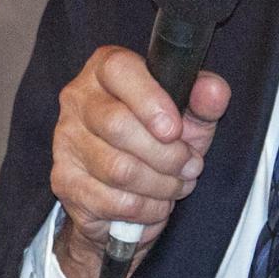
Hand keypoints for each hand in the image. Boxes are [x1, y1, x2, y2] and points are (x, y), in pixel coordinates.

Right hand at [50, 46, 230, 277]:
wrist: (130, 191)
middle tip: (191, 166)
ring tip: (179, 185)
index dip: (150, 100)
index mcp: (106, 69)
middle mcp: (78, 99)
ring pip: (118, 169)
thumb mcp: (191, 116)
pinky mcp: (65, 181)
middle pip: (118, 125)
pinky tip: (158, 203)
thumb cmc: (161, 139)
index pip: (119, 70)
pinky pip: (113, 202)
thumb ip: (205, 100)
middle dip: (167, 154)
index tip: (176, 129)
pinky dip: (147, 208)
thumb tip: (214, 91)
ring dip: (161, 184)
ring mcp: (66, 141)